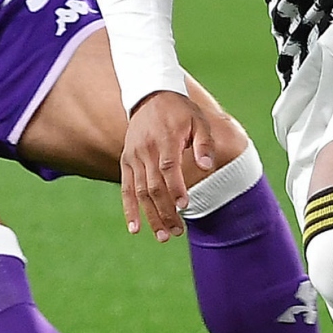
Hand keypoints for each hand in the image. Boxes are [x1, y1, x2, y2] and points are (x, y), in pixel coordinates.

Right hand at [120, 90, 215, 241]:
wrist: (150, 95)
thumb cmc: (180, 111)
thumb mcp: (198, 120)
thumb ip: (203, 144)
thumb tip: (206, 167)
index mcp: (165, 138)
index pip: (168, 167)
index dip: (175, 188)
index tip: (184, 206)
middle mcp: (145, 149)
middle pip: (153, 185)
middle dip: (165, 211)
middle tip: (177, 232)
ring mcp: (133, 156)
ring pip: (140, 191)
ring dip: (150, 216)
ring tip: (163, 237)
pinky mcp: (126, 161)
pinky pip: (126, 188)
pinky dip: (129, 209)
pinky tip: (135, 228)